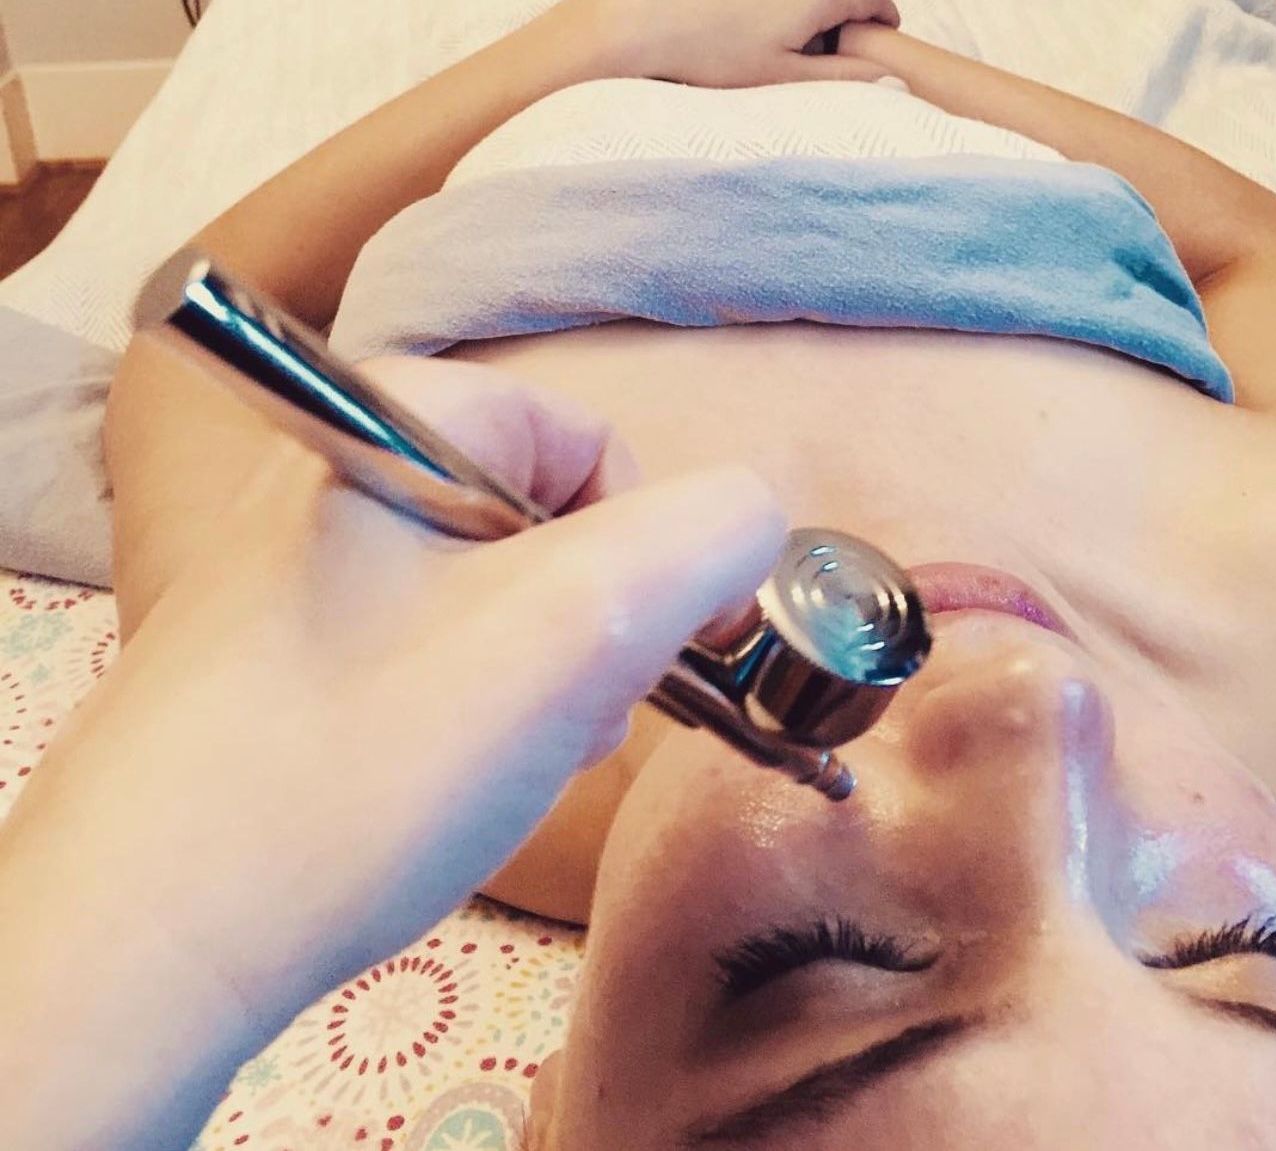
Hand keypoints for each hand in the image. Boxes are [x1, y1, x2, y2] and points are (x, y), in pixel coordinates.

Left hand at [5, 357, 785, 1044]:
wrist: (156, 923)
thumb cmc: (377, 755)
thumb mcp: (581, 628)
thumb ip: (707, 537)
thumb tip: (751, 521)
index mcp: (399, 420)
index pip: (593, 445)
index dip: (656, 550)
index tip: (655, 657)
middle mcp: (343, 470)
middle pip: (548, 526)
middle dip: (590, 632)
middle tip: (564, 720)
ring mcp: (304, 562)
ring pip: (496, 599)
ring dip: (540, 681)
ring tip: (503, 759)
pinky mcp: (285, 646)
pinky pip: (431, 650)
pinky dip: (472, 709)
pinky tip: (445, 776)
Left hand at [573, 0, 901, 86]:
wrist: (651, 24)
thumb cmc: (716, 52)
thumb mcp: (786, 74)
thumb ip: (842, 75)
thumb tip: (886, 76)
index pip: (879, 1)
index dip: (881, 30)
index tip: (871, 55)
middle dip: (841, 25)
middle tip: (815, 61)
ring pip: (814, 0)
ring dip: (810, 21)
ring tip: (774, 47)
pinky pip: (785, 1)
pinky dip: (781, 13)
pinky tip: (752, 31)